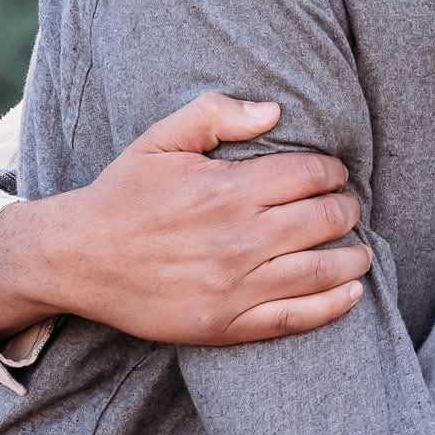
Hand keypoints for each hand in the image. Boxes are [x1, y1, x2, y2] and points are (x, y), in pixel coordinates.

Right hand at [0, 94, 369, 343]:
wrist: (74, 259)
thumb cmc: (121, 196)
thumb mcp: (160, 141)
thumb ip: (215, 115)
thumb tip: (274, 111)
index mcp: (226, 190)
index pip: (308, 176)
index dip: (332, 173)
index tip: (333, 175)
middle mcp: (237, 238)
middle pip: (323, 220)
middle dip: (346, 210)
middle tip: (348, 208)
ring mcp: (234, 285)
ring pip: (319, 270)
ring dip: (352, 258)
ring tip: (361, 250)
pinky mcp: (226, 323)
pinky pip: (295, 316)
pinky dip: (333, 306)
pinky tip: (352, 293)